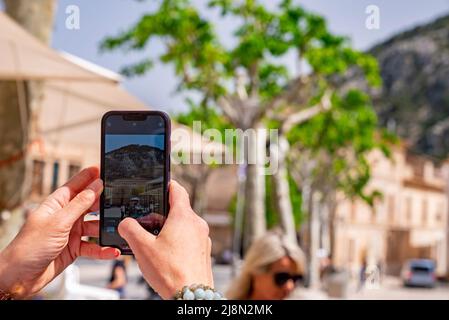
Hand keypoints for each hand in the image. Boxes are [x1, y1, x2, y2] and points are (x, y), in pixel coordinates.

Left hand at [0, 167, 119, 298]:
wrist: (20, 277)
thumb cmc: (29, 247)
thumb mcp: (58, 222)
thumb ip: (80, 204)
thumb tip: (95, 186)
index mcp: (57, 204)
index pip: (76, 186)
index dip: (89, 177)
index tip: (103, 169)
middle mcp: (65, 216)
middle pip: (89, 205)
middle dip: (103, 204)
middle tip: (118, 201)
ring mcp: (70, 232)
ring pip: (95, 226)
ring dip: (105, 229)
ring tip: (117, 230)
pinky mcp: (74, 249)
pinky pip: (93, 247)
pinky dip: (103, 249)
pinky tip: (112, 250)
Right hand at [118, 180, 212, 298]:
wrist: (191, 296)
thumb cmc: (171, 272)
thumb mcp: (142, 248)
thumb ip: (130, 230)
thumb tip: (125, 224)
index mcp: (184, 217)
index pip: (177, 190)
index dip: (167, 184)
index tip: (160, 183)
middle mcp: (197, 224)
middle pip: (179, 209)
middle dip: (163, 212)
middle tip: (149, 220)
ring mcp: (203, 238)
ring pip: (185, 225)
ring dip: (171, 228)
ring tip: (155, 240)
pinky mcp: (204, 251)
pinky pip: (190, 239)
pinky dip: (179, 240)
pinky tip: (167, 253)